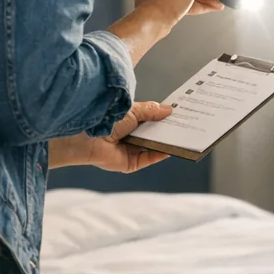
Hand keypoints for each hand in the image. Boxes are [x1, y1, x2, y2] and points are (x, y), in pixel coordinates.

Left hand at [49, 101, 173, 173]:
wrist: (86, 136)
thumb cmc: (105, 118)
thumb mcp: (133, 111)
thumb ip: (151, 111)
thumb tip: (170, 109)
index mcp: (130, 121)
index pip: (151, 120)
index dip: (164, 117)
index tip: (180, 113)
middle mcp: (130, 136)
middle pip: (154, 134)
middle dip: (168, 130)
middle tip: (187, 125)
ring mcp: (130, 150)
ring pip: (153, 147)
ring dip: (166, 142)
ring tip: (183, 136)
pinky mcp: (129, 163)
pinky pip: (147, 159)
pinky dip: (159, 155)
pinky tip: (170, 149)